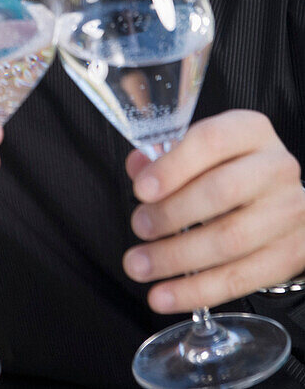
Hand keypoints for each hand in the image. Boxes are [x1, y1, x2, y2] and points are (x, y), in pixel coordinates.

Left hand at [122, 110, 304, 312]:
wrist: (281, 200)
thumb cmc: (233, 168)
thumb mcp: (205, 151)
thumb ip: (166, 155)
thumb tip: (137, 167)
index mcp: (251, 131)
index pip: (211, 141)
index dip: (172, 166)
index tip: (141, 189)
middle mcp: (275, 168)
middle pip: (221, 191)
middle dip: (170, 213)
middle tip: (139, 226)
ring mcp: (288, 213)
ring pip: (229, 240)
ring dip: (176, 257)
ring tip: (140, 264)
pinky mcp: (290, 255)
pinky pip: (239, 279)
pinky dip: (195, 291)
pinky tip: (163, 295)